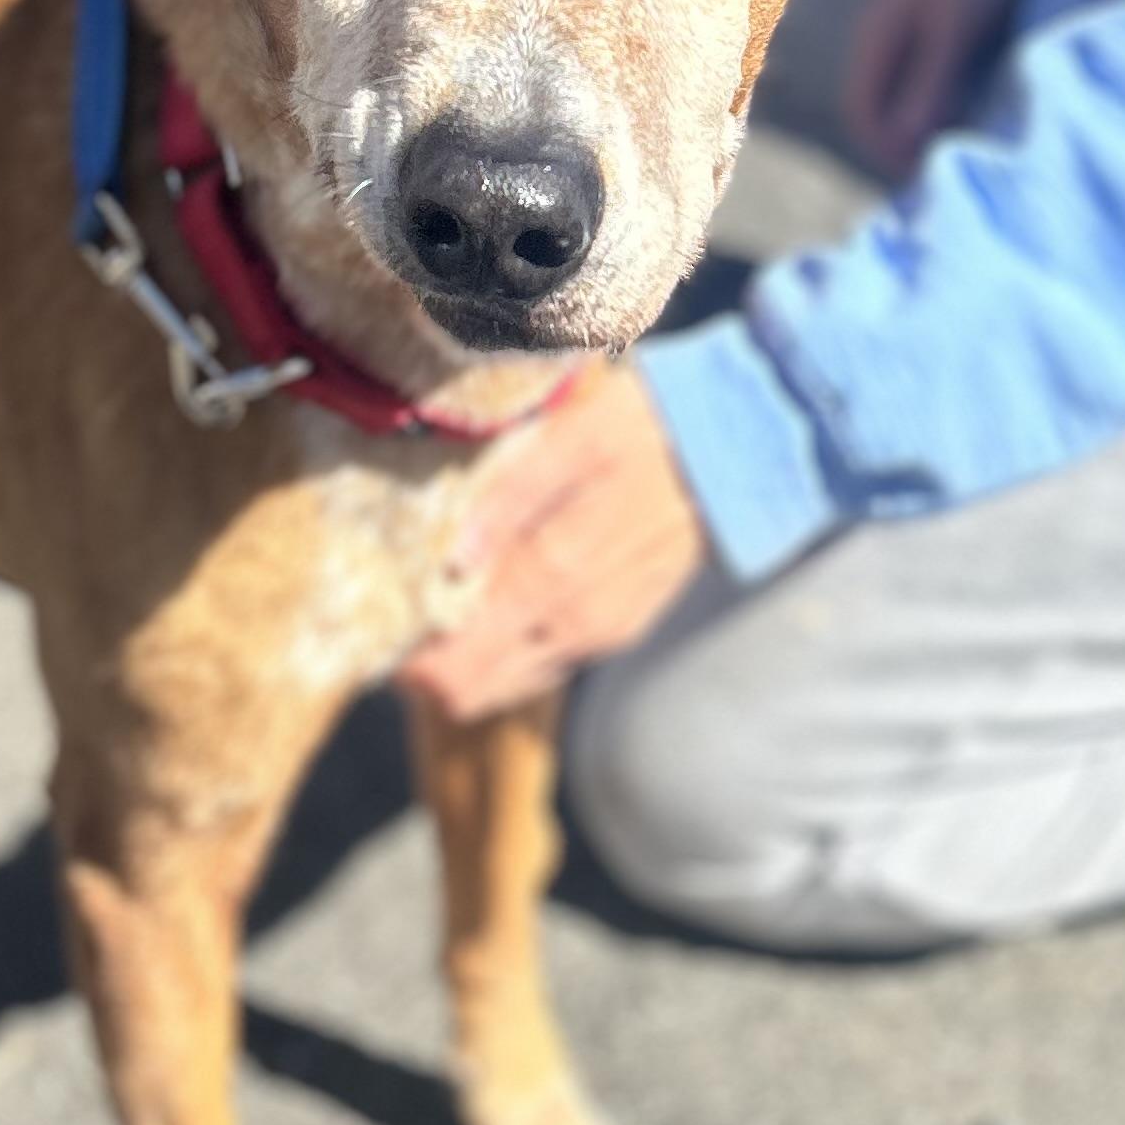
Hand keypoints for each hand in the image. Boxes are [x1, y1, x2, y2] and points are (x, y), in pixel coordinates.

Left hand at [401, 368, 708, 724]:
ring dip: (467, 657)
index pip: (455, 674)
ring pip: (505, 684)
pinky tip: (496, 595)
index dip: (409, 660)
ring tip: (445, 597)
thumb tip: (446, 562)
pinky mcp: (616, 630)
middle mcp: (574, 629)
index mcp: (552, 583)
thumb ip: (506, 503)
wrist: (739, 452)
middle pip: (471, 693)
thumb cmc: (646, 430)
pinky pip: (541, 663)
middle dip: (429, 664)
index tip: (385, 614)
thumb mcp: (570, 441)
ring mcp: (598, 637)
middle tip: (405, 607)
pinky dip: (507, 647)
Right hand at [840, 0, 1034, 181]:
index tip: (918, 178)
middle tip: (934, 179)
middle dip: (895, 147)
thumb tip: (906, 141)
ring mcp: (902, 40)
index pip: (860, 110)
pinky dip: (930, 113)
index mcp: (875, 36)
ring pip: (894, 102)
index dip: (882, 149)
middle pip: (872, 111)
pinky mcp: (928, 41)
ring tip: (947, 159)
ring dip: (912, 133)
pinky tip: (960, 126)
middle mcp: (880, 41)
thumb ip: (929, 82)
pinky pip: (916, 89)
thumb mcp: (955, 29)